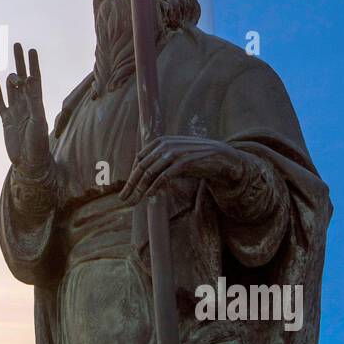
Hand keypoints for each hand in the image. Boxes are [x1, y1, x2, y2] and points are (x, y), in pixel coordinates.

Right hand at [0, 43, 51, 173]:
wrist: (29, 164)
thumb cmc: (37, 144)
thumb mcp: (37, 119)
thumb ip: (34, 99)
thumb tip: (32, 78)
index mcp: (36, 103)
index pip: (35, 79)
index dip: (33, 64)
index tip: (31, 50)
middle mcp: (26, 105)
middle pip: (23, 79)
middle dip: (20, 62)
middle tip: (18, 45)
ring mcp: (16, 112)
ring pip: (12, 90)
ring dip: (11, 78)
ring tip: (12, 70)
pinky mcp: (6, 121)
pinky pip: (1, 104)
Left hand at [120, 135, 248, 204]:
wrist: (220, 157)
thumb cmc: (195, 159)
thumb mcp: (175, 156)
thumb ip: (160, 161)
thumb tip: (142, 176)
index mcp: (161, 141)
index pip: (140, 159)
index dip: (132, 175)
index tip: (127, 189)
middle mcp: (165, 145)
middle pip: (142, 167)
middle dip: (130, 185)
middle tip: (123, 199)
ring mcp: (174, 153)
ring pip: (150, 173)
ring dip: (139, 189)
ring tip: (133, 201)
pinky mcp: (183, 162)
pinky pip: (164, 177)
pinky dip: (154, 187)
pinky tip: (148, 196)